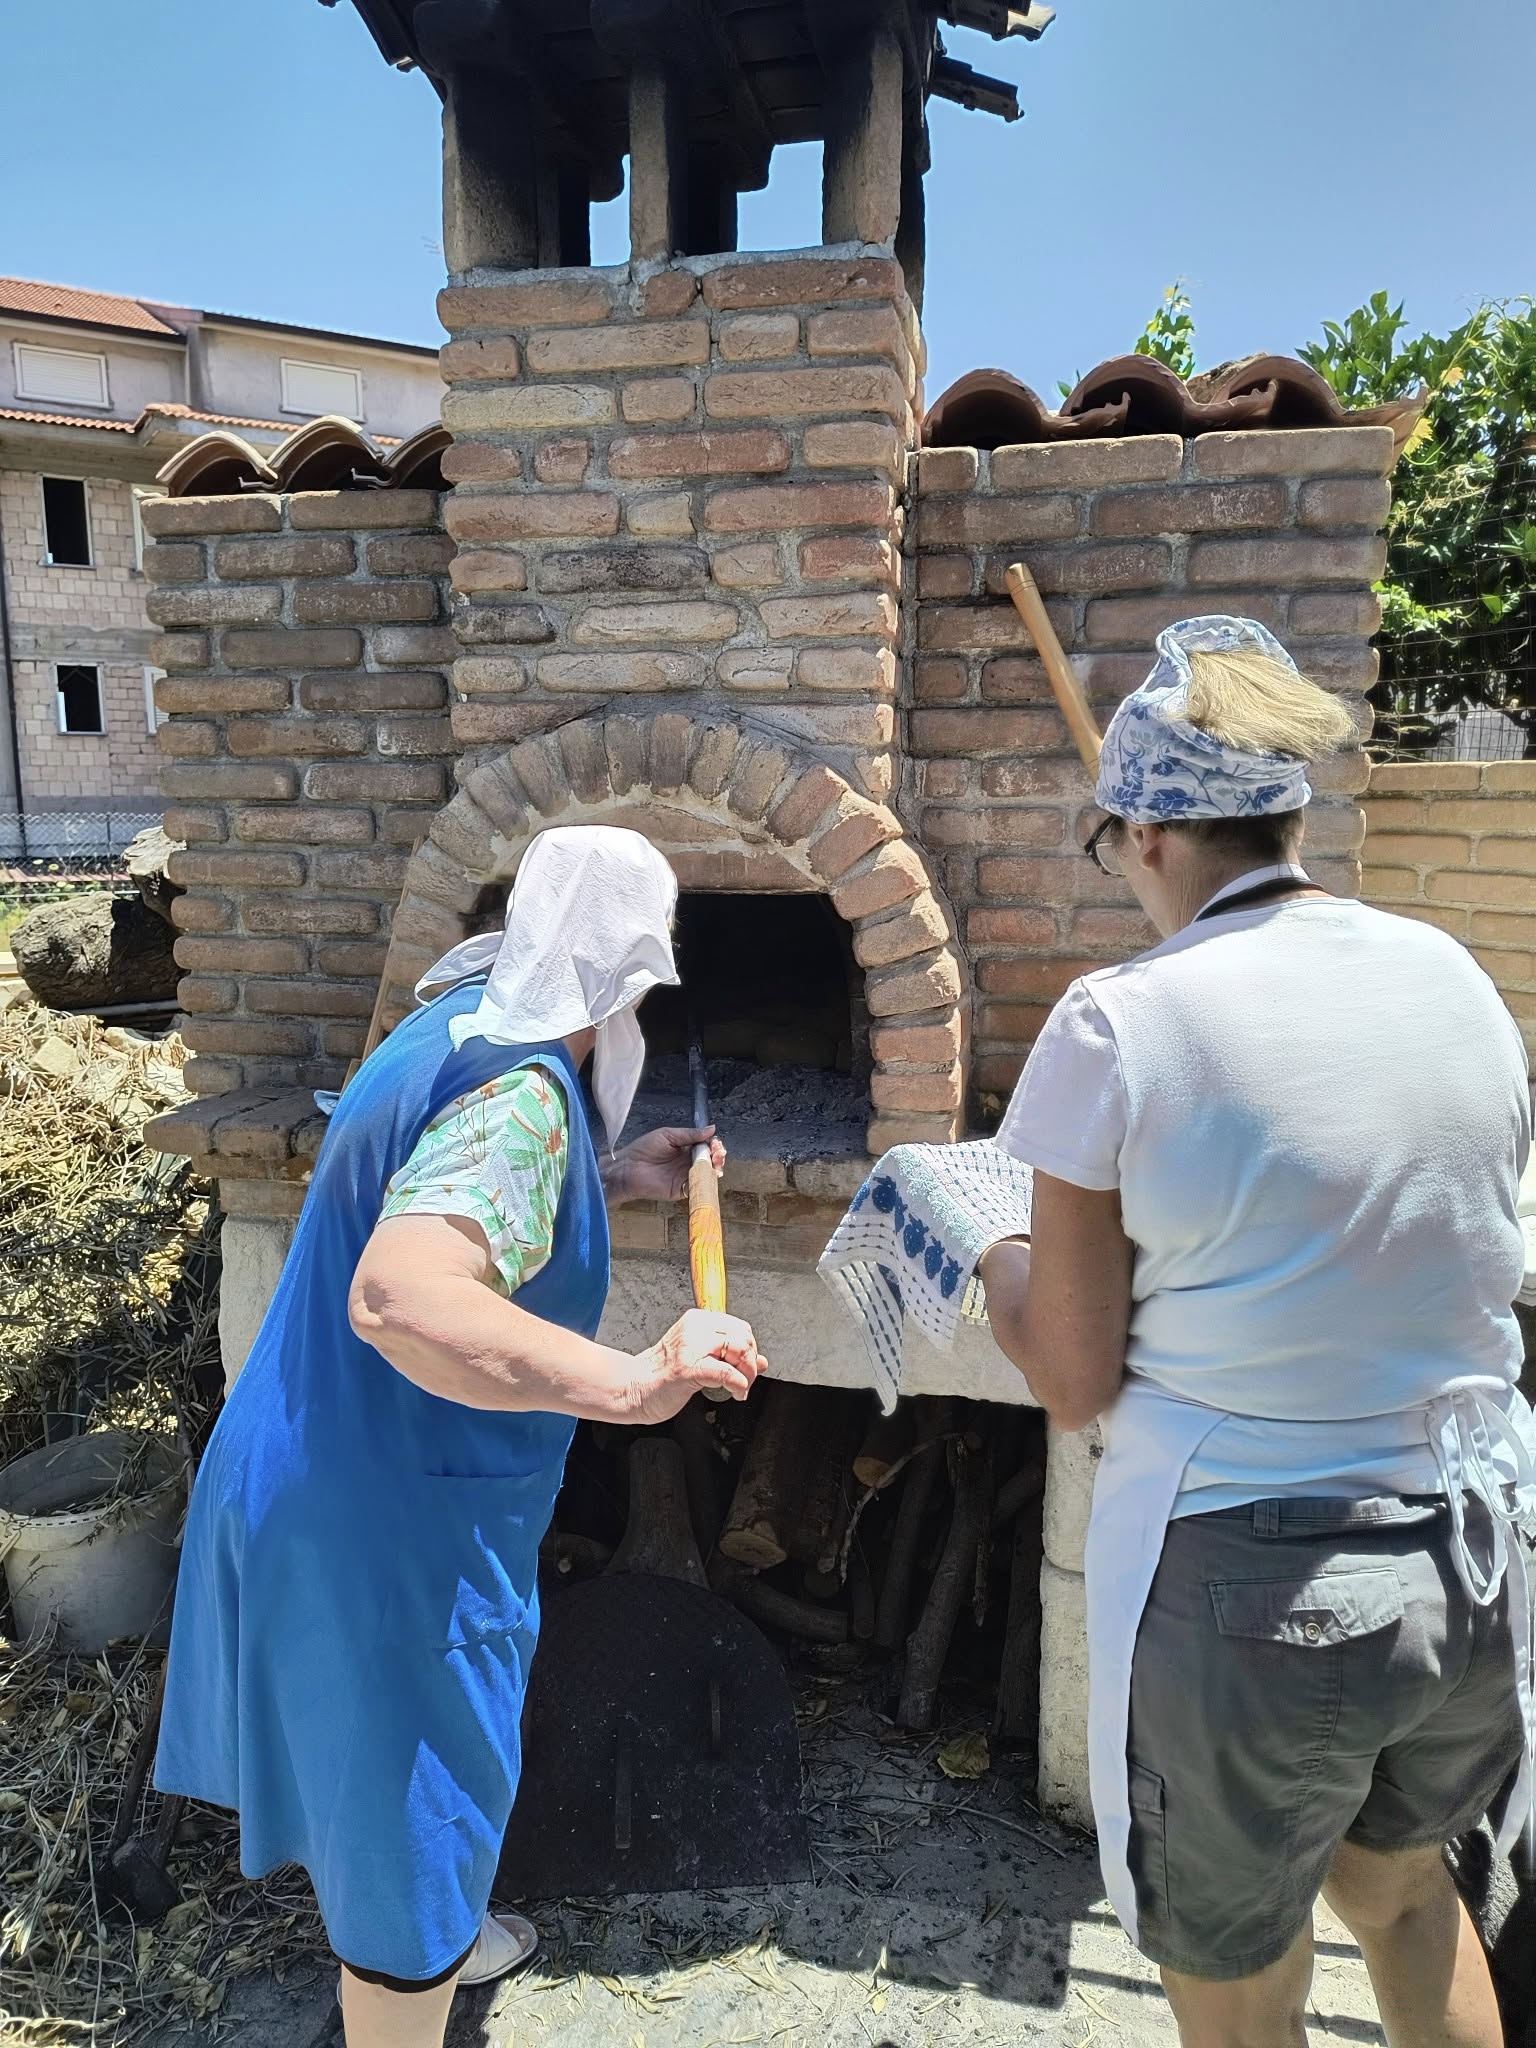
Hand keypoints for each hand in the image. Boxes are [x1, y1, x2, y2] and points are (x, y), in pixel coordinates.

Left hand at [607, 1125, 725, 1204]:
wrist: (627, 1168)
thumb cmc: (643, 1149)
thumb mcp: (668, 1135)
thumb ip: (690, 1134)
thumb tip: (712, 1128)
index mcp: (685, 1148)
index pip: (706, 1146)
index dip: (713, 1144)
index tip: (715, 1141)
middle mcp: (688, 1163)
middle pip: (710, 1160)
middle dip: (718, 1155)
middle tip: (717, 1151)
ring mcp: (686, 1177)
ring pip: (708, 1173)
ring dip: (715, 1167)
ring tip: (715, 1160)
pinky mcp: (682, 1190)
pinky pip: (698, 1187)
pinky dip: (706, 1181)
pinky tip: (707, 1174)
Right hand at [626, 1308, 766, 1422]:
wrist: (633, 1388)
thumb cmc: (663, 1375)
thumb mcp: (700, 1357)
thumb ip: (730, 1357)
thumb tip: (762, 1362)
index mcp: (697, 1321)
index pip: (740, 1327)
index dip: (751, 1349)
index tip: (747, 1367)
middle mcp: (695, 1328)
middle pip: (744, 1337)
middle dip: (752, 1362)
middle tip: (747, 1379)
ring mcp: (691, 1347)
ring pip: (740, 1351)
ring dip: (748, 1374)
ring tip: (742, 1387)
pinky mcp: (688, 1368)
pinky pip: (728, 1374)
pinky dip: (739, 1386)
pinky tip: (736, 1394)